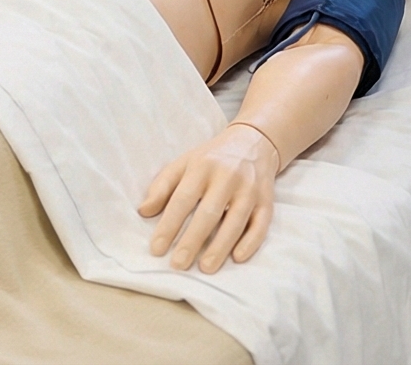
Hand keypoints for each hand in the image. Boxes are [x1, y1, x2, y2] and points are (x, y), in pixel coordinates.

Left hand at [140, 122, 279, 272]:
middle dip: (193, 240)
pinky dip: (251, 242)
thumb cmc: (211, 159)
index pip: (182, 199)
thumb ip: (162, 186)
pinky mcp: (267, 200)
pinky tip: (238, 257)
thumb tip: (143, 211)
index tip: (156, 249)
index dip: (169, 225)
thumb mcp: (183, 163)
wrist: (253, 142)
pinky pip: (261, 224)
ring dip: (220, 246)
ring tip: (205, 267)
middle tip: (178, 264)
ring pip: (236, 220)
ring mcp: (249, 188)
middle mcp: (227, 176)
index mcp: (202, 166)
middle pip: (209, 212)